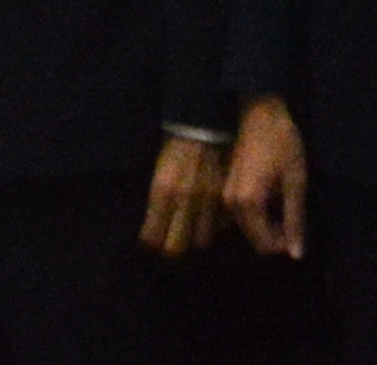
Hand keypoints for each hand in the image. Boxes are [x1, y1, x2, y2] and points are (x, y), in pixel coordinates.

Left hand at [143, 132, 225, 256]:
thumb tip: (152, 231)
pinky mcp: (226, 199)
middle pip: (176, 247)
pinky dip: (214, 228)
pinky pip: (220, 227)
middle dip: (171, 249)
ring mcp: (208, 201)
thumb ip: (156, 203)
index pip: (152, 237)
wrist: (204, 127)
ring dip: (194, 239)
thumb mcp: (158, 173)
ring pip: (200, 241)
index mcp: (163, 191)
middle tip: (169, 244)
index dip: (150, 243)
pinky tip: (209, 221)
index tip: (151, 242)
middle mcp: (185, 200)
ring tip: (191, 234)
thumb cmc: (175, 149)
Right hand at [223, 100, 309, 258]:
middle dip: (276, 238)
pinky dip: (259, 217)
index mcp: (247, 203)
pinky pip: (243, 216)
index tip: (299, 229)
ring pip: (248, 229)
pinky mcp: (227, 188)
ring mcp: (226, 196)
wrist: (261, 112)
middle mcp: (231, 204)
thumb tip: (296, 254)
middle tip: (296, 220)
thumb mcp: (295, 181)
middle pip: (254, 240)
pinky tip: (274, 201)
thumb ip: (295, 219)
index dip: (285, 244)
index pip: (264, 244)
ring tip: (286, 209)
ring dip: (268, 228)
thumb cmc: (282, 143)